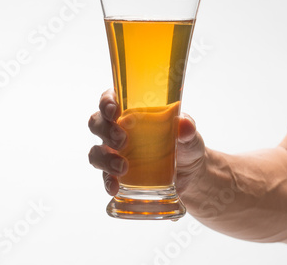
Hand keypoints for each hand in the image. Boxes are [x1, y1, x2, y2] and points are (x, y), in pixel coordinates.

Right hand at [88, 88, 206, 196]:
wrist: (190, 174)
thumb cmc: (184, 144)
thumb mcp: (189, 134)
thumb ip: (187, 128)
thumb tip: (185, 124)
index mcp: (133, 111)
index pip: (111, 99)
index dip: (107, 102)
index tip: (114, 110)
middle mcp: (119, 129)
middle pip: (97, 123)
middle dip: (105, 130)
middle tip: (122, 139)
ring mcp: (116, 152)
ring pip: (97, 151)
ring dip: (104, 158)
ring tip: (123, 167)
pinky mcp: (118, 174)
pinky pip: (105, 176)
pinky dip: (107, 181)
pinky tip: (114, 187)